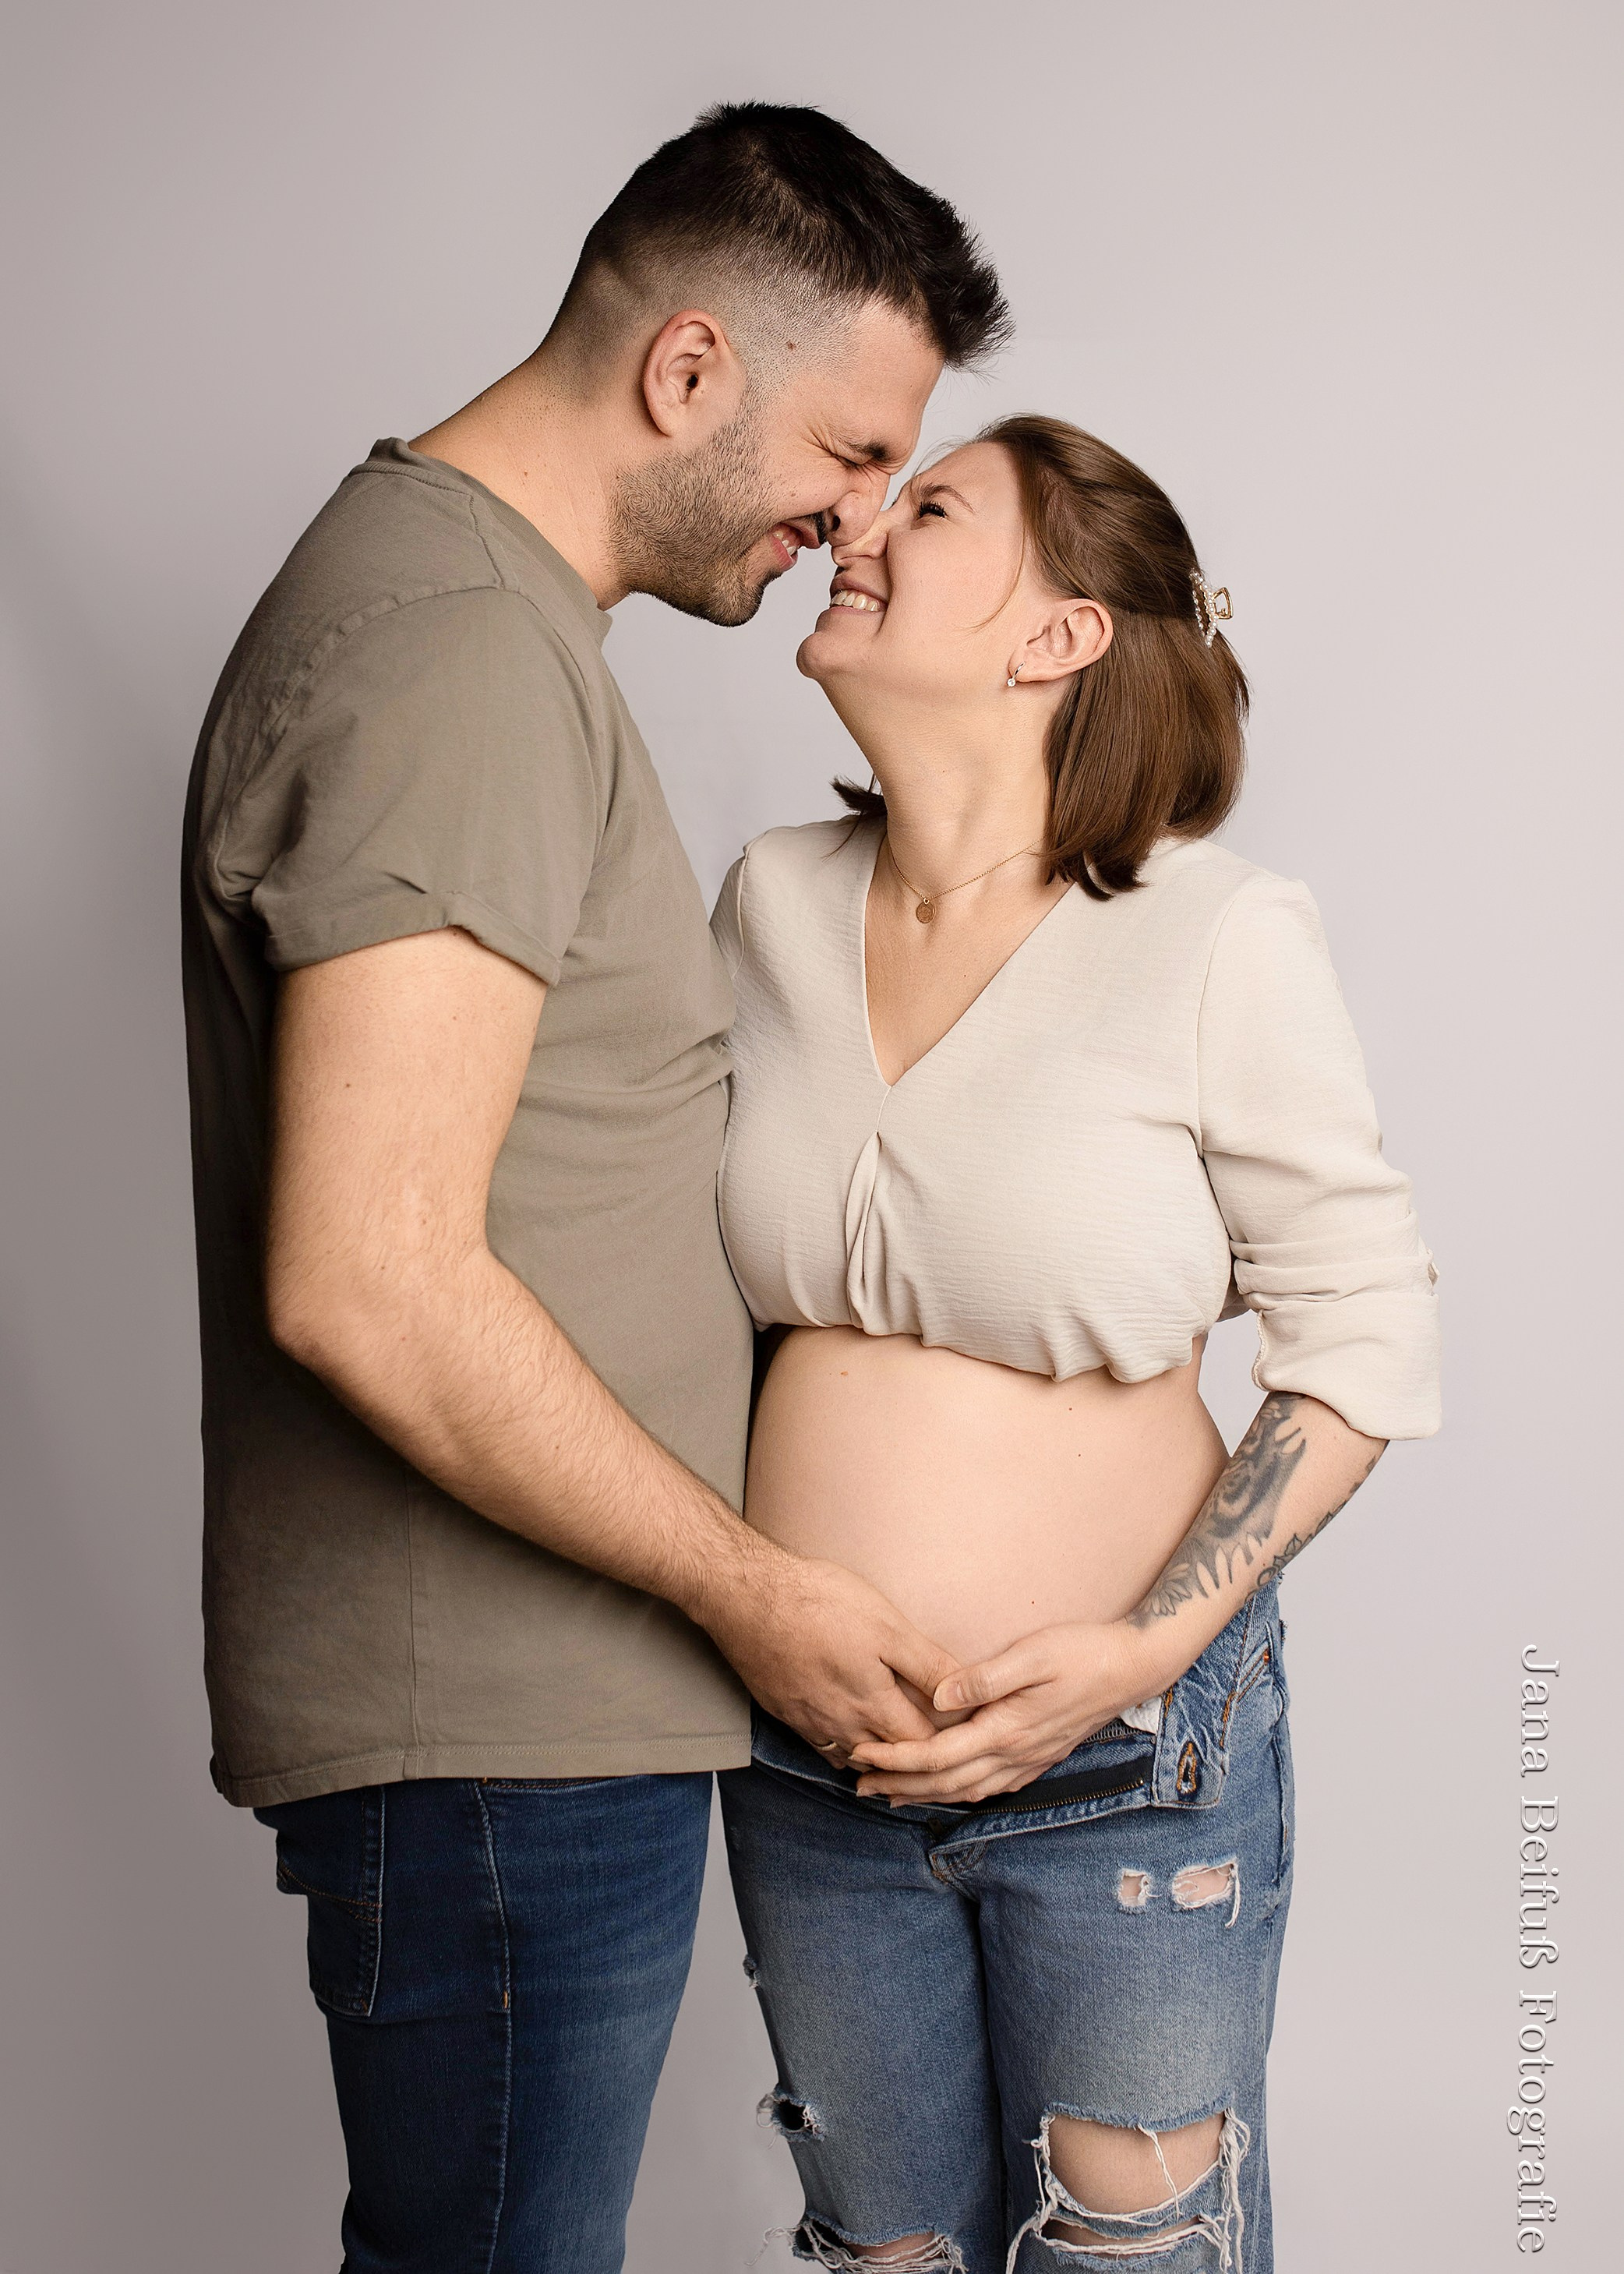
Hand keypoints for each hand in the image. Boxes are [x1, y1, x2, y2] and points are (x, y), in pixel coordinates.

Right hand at [703, 1547, 958, 1758]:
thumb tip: (964, 1694)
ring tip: (901, 1760)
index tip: (965, 1733)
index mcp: (873, 1708)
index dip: (947, 1740)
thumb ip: (927, 1665)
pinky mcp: (785, 1713)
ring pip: (853, 1759)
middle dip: (915, 1760)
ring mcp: (809, 1724)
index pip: (923, 1745)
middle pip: (888, 1760)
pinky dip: (844, 1751)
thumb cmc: (820, 1603)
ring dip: (878, 1762)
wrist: (746, 1596)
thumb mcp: (888, 1626)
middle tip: (941, 1756)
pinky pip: (822, 1748)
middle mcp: (842, 1728)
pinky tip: (851, 1741)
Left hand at [846, 1619, 1160, 1804]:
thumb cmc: (1083, 1651)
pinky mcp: (1039, 1758)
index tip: (860, 1754)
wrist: (1134, 1666)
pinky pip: (990, 1787)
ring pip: (967, 1791)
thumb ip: (984, 1677)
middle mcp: (1016, 1755)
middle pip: (945, 1784)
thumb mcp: (1033, 1654)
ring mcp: (1029, 1761)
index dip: (895, 1759)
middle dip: (899, 1787)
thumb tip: (938, 1696)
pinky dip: (959, 1793)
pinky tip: (948, 1790)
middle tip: (857, 1786)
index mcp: (1007, 1730)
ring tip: (889, 1795)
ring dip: (924, 1796)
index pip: (937, 1756)